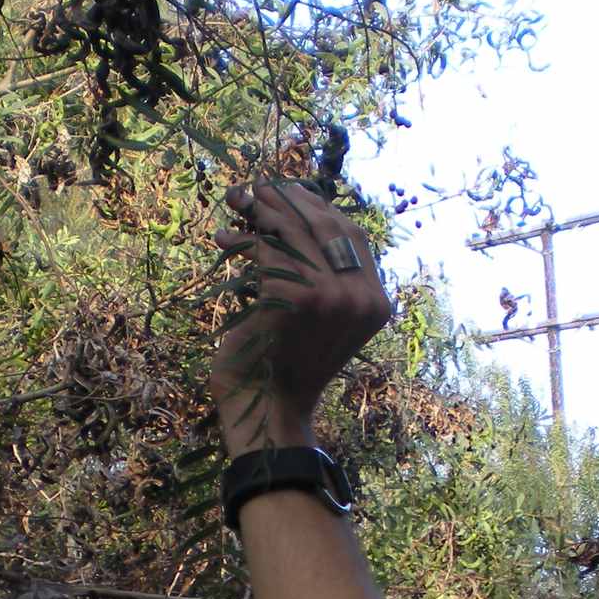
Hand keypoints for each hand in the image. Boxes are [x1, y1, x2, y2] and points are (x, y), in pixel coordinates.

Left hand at [210, 178, 391, 454]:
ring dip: (261, 214)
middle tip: (255, 188)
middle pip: (326, 226)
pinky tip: (222, 239)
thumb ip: (320, 273)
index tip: (287, 191)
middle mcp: (364, 298)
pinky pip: (269, 254)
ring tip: (237, 203)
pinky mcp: (299, 300)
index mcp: (376, 301)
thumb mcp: (313, 314)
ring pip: (295, 235)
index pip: (352, 235)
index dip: (317, 207)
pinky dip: (241, 243)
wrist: (265, 410)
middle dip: (286, 201)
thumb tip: (293, 213)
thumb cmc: (281, 362)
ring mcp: (336, 299)